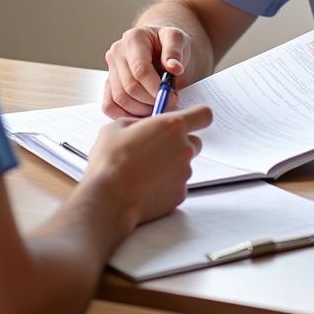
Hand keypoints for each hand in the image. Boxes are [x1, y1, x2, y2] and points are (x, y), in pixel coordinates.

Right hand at [85, 104, 212, 226]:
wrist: (109, 198)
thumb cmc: (111, 162)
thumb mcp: (117, 127)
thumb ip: (138, 122)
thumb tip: (142, 126)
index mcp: (172, 126)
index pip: (203, 115)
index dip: (198, 116)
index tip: (192, 119)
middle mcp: (183, 148)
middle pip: (195, 142)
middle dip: (180, 143)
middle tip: (157, 148)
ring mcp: (184, 173)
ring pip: (184, 164)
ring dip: (171, 165)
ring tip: (145, 170)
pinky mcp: (180, 194)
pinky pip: (177, 184)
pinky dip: (166, 184)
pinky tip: (146, 185)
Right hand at [102, 24, 192, 117]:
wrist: (161, 47)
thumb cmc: (169, 44)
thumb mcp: (178, 39)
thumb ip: (175, 51)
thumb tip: (174, 68)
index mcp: (134, 39)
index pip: (140, 69)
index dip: (155, 88)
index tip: (172, 97)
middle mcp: (117, 52)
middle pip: (129, 86)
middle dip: (151, 101)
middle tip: (168, 104)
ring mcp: (110, 69)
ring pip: (119, 98)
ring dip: (141, 110)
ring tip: (158, 106)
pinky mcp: (108, 84)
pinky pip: (109, 106)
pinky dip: (125, 115)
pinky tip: (143, 113)